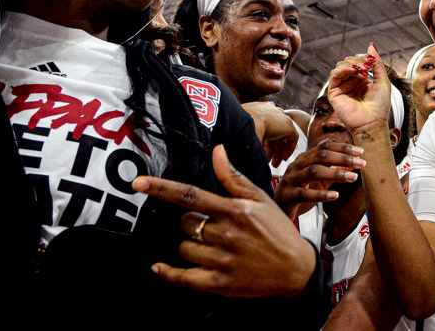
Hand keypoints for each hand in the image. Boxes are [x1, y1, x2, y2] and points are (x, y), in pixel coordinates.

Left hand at [131, 145, 315, 297]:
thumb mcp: (259, 199)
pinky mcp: (220, 284)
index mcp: (235, 210)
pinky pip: (182, 277)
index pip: (191, 195)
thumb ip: (233, 177)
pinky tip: (158, 267)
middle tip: (208, 226)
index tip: (138, 183)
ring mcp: (222, 260)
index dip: (162, 188)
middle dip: (190, 222)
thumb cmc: (277, 230)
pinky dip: (167, 272)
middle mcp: (227, 234)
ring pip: (184, 247)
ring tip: (210, 246)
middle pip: (185, 223)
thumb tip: (217, 150)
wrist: (296, 269)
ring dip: (189, 245)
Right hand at [242, 101, 300, 167]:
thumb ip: (246, 139)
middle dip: (271, 149)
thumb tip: (241, 154)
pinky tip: (283, 158)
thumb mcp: (241, 133)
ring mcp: (279, 117)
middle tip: (268, 160)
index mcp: (257, 110)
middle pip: (273, 133)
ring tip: (274, 164)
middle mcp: (269, 111)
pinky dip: (288, 148)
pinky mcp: (287, 124)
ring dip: (278, 151)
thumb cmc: (236, 127)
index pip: (264, 126)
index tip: (261, 151)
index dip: (263, 141)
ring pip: (282, 136)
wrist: (242, 122)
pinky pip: (292, 137)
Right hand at [275, 140, 365, 218]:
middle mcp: (297, 165)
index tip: (360, 152)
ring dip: (335, 174)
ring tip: (353, 178)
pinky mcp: (288, 195)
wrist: (279, 209)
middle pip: (321, 156)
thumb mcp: (318, 179)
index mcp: (304, 158)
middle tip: (361, 163)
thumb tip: (353, 162)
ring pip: (313, 172)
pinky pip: (305, 194)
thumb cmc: (300, 192)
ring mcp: (291, 180)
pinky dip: (321, 194)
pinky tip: (335, 196)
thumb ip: (332, 169)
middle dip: (343, 158)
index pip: (325, 147)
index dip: (343, 148)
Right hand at [327, 43, 390, 133]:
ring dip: (352, 64)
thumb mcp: (382, 80)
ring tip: (362, 70)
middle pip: (348, 62)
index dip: (364, 58)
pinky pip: (334, 75)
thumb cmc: (380, 106)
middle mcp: (350, 83)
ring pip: (340, 66)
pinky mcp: (334, 93)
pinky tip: (354, 71)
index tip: (372, 60)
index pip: (358, 61)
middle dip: (358, 60)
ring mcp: (342, 87)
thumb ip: (377, 63)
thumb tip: (371, 45)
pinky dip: (343, 69)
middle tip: (367, 66)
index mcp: (361, 80)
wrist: (373, 122)